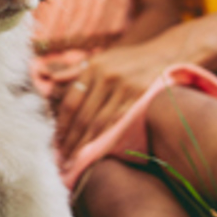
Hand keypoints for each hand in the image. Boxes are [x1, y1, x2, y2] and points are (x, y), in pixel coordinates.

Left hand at [51, 43, 171, 159]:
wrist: (165, 54)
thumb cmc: (130, 60)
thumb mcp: (102, 58)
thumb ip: (77, 70)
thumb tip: (51, 80)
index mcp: (92, 67)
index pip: (72, 101)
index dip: (62, 124)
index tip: (56, 142)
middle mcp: (106, 77)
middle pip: (83, 116)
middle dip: (71, 140)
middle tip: (63, 160)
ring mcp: (124, 88)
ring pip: (100, 123)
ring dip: (86, 145)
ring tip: (77, 162)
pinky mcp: (140, 98)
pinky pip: (119, 123)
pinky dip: (107, 140)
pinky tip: (99, 153)